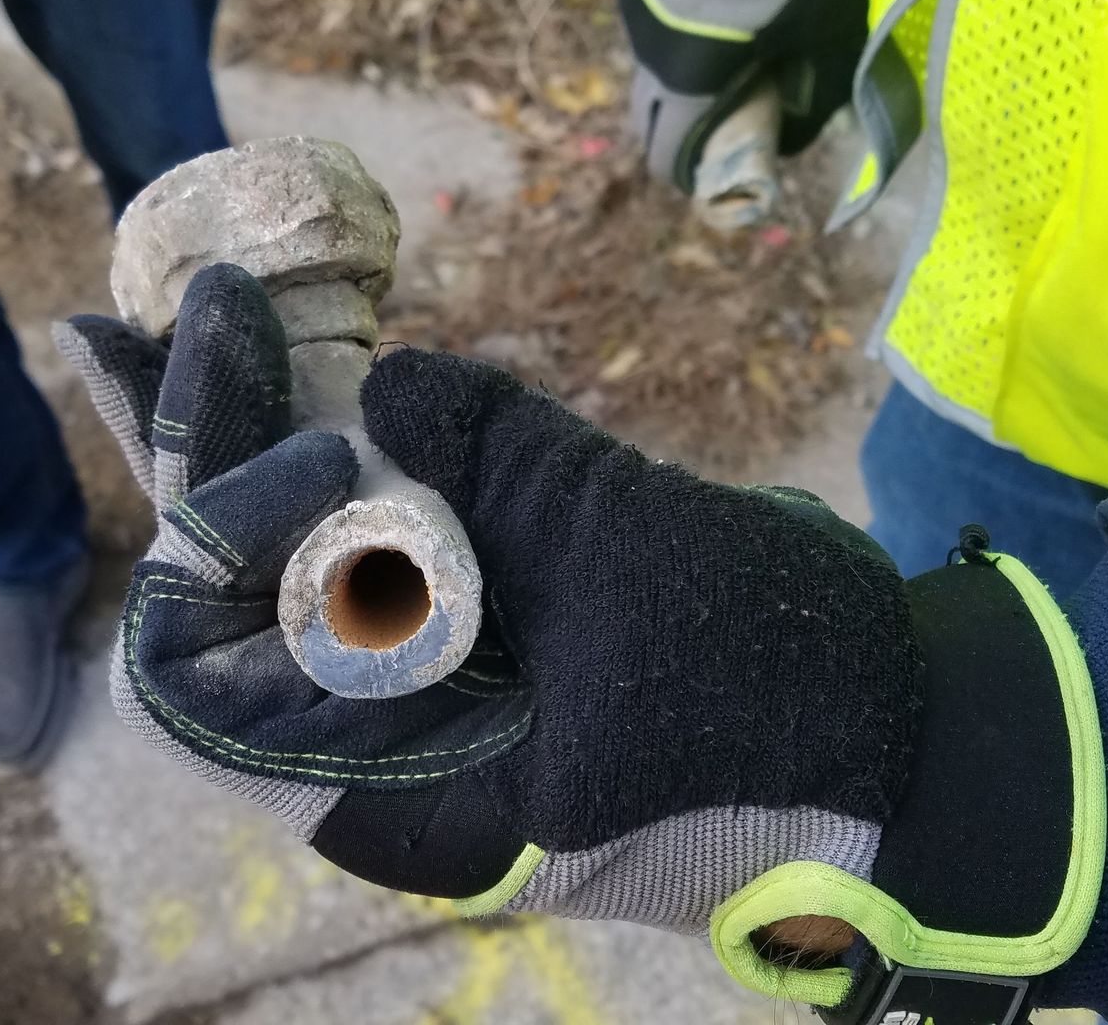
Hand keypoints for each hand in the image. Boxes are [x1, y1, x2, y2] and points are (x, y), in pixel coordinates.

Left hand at [62, 270, 921, 945]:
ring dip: (285, 449)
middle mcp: (401, 752)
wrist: (906, 743)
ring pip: (325, 573)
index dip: (204, 544)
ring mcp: (455, 695)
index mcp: (402, 790)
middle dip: (226, 463)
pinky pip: (412, 552)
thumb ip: (511, 469)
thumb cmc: (774, 697)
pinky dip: (378, 464)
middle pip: (256, 608)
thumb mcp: (635, 571)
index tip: (229, 418)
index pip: (216, 687)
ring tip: (232, 321)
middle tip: (202, 316)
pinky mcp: (510, 639)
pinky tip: (336, 372)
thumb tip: (393, 381)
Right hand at [619, 0, 867, 185]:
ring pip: (648, 58)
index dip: (690, 176)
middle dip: (679, 130)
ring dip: (679, 70)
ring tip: (728, 51)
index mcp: (688, 82)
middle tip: (725, 122)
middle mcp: (647, 49)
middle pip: (646, 115)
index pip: (667, 156)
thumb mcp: (826, 35)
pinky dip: (677, 22)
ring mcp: (635, 3)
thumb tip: (800, 131)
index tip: (717, 176)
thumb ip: (814, 93)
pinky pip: (651, 13)